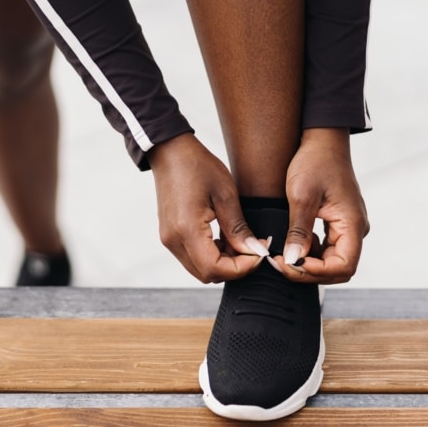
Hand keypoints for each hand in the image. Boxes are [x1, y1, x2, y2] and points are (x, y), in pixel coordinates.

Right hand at [148, 133, 267, 282]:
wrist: (170, 151)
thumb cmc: (197, 166)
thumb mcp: (226, 194)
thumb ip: (239, 228)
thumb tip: (255, 252)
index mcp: (187, 230)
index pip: (215, 269)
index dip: (241, 268)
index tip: (258, 253)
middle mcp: (173, 240)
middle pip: (207, 275)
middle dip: (233, 268)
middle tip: (252, 248)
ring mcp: (169, 239)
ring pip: (199, 269)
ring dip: (223, 263)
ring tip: (240, 241)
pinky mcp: (169, 236)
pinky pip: (192, 258)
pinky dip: (211, 255)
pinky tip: (224, 238)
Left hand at [273, 128, 368, 283]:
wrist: (321, 139)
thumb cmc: (315, 161)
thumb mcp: (302, 195)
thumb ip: (299, 230)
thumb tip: (293, 261)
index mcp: (352, 224)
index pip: (342, 266)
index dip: (315, 272)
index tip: (289, 264)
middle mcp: (355, 229)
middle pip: (338, 268)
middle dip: (308, 271)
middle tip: (279, 264)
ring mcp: (347, 227)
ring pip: (331, 261)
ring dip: (307, 264)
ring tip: (281, 256)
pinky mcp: (337, 224)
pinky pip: (326, 249)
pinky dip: (309, 253)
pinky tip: (290, 246)